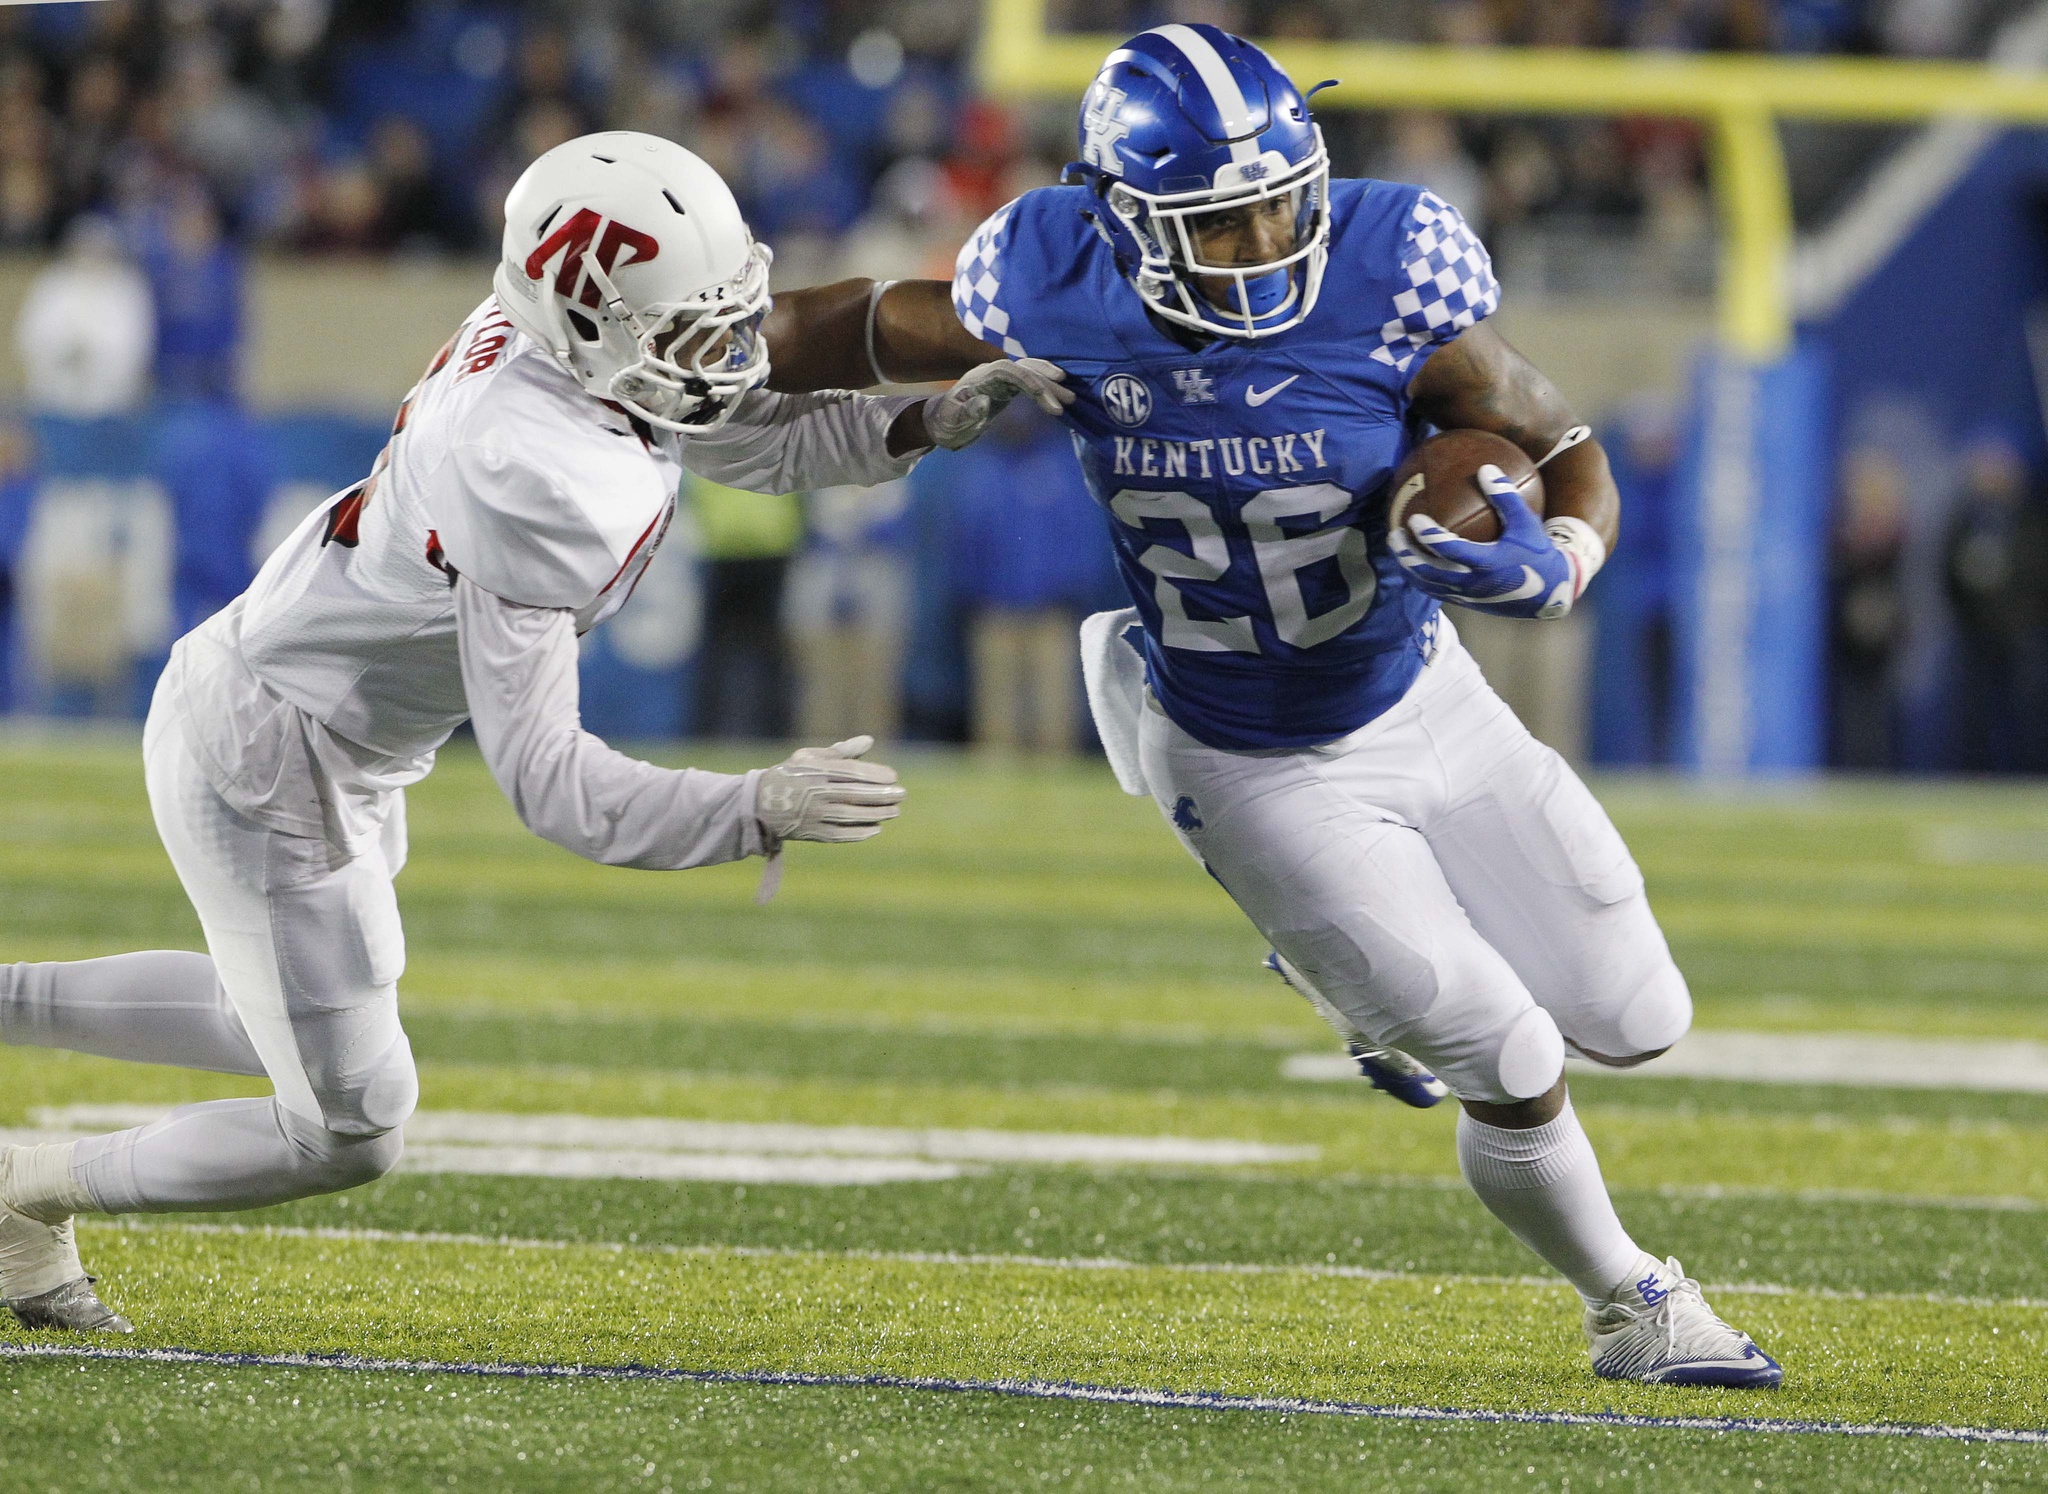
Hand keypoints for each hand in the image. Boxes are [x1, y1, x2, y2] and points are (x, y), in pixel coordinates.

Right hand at [755, 735, 905, 845]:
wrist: (759, 804)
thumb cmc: (790, 775)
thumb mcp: (809, 757)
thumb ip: (841, 751)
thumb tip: (869, 741)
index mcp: (815, 771)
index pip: (851, 772)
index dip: (874, 774)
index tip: (893, 776)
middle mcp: (814, 793)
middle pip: (854, 795)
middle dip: (881, 795)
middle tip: (901, 794)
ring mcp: (813, 815)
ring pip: (850, 815)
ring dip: (876, 814)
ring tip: (895, 811)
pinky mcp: (812, 833)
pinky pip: (840, 834)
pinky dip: (859, 832)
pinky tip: (876, 827)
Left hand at [920, 357, 1071, 449]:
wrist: (940, 422)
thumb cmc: (945, 423)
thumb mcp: (952, 422)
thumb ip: (966, 412)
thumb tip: (985, 403)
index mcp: (979, 378)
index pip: (1008, 371)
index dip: (1028, 380)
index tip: (1045, 398)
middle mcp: (991, 373)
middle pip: (1023, 369)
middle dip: (1046, 383)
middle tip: (1067, 401)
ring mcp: (999, 378)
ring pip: (1028, 371)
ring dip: (1049, 382)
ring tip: (1070, 397)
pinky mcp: (1005, 387)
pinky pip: (1028, 379)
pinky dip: (1044, 383)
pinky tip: (1058, 392)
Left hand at [1388, 464, 1575, 619]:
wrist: (1549, 593)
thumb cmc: (1537, 553)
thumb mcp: (1526, 523)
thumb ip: (1506, 496)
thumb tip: (1485, 468)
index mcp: (1487, 564)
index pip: (1450, 550)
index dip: (1429, 536)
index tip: (1414, 519)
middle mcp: (1473, 583)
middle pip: (1429, 573)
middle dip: (1407, 556)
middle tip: (1394, 535)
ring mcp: (1467, 596)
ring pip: (1428, 585)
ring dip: (1409, 568)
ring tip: (1397, 549)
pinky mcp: (1466, 604)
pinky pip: (1436, 591)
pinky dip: (1420, 578)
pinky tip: (1412, 562)